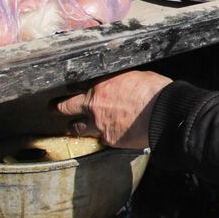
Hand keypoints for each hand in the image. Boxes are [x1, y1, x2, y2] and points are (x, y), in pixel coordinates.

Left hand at [55, 71, 171, 149]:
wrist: (164, 114)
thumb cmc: (154, 92)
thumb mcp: (134, 77)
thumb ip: (119, 82)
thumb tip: (120, 84)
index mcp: (100, 86)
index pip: (75, 86)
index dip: (71, 88)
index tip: (69, 90)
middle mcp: (94, 106)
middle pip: (65, 107)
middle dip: (57, 107)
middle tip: (54, 108)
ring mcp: (99, 125)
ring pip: (77, 128)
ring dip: (74, 127)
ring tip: (73, 128)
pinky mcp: (109, 140)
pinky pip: (100, 139)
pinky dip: (102, 137)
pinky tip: (106, 136)